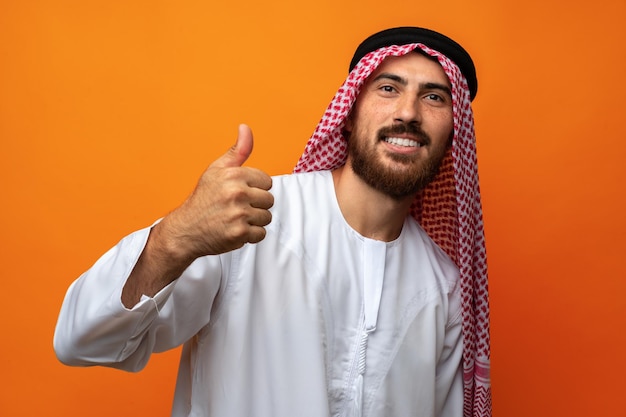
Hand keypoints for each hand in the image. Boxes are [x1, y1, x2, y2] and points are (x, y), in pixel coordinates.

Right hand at [154, 124, 273, 262]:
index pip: (267, 181)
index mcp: (234, 175)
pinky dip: (250, 235)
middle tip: (236, 208)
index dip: (255, 188)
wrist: (186, 229)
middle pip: (269, 200)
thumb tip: (245, 128)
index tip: (240, 193)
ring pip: (266, 217)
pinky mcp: (239, 233)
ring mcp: (239, 214)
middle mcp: (237, 193)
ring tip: (235, 219)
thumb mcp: (217, 170)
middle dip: (256, 205)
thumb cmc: (203, 199)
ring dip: (254, 221)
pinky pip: (260, 234)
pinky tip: (235, 230)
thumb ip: (237, 151)